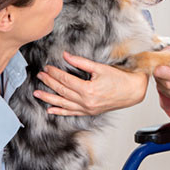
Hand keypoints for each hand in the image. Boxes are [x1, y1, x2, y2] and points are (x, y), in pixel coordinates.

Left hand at [34, 51, 148, 115]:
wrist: (132, 91)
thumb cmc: (120, 80)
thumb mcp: (100, 68)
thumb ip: (81, 62)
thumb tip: (66, 56)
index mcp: (88, 90)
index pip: (66, 80)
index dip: (55, 73)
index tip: (47, 68)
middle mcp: (86, 102)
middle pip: (62, 91)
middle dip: (49, 83)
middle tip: (40, 76)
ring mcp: (87, 109)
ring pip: (63, 104)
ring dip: (49, 98)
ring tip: (37, 94)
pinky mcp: (90, 112)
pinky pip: (72, 113)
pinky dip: (60, 111)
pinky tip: (51, 109)